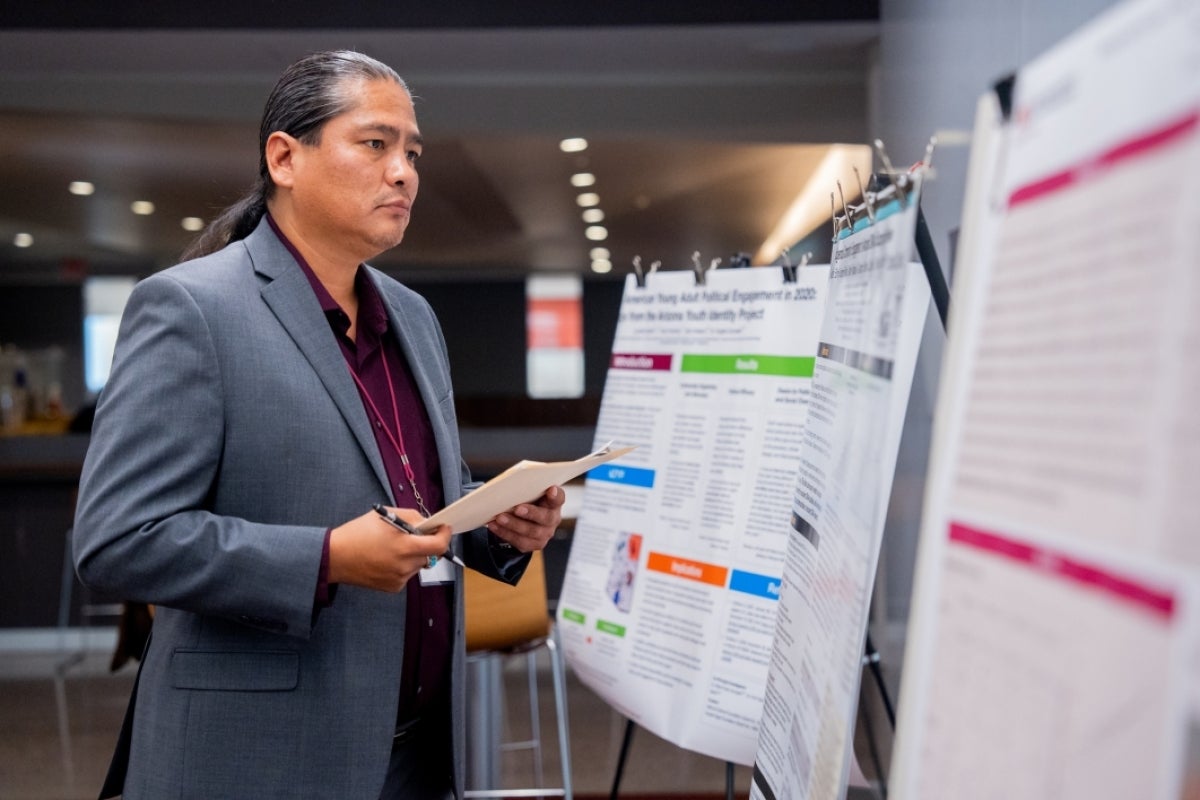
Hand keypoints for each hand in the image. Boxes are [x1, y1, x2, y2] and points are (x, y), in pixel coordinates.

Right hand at [328, 507, 451, 591]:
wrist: (334, 557)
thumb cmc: (358, 533)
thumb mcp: (385, 515)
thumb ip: (412, 517)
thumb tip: (428, 522)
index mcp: (405, 546)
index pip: (439, 545)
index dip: (445, 535)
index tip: (444, 528)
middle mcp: (405, 565)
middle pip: (431, 555)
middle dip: (427, 543)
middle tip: (417, 535)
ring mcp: (399, 579)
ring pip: (419, 564)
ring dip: (414, 555)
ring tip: (394, 547)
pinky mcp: (393, 588)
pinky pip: (407, 574)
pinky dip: (403, 566)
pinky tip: (386, 559)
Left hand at [486, 485, 564, 552]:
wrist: (525, 521)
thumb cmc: (527, 502)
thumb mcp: (530, 494)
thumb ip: (526, 490)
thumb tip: (509, 486)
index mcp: (554, 503)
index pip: (559, 498)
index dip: (556, 495)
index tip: (551, 489)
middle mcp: (553, 519)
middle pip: (545, 518)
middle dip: (531, 513)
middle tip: (517, 508)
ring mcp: (544, 534)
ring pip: (531, 532)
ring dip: (513, 524)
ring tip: (499, 518)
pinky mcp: (533, 544)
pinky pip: (519, 541)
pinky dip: (504, 532)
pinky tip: (494, 525)